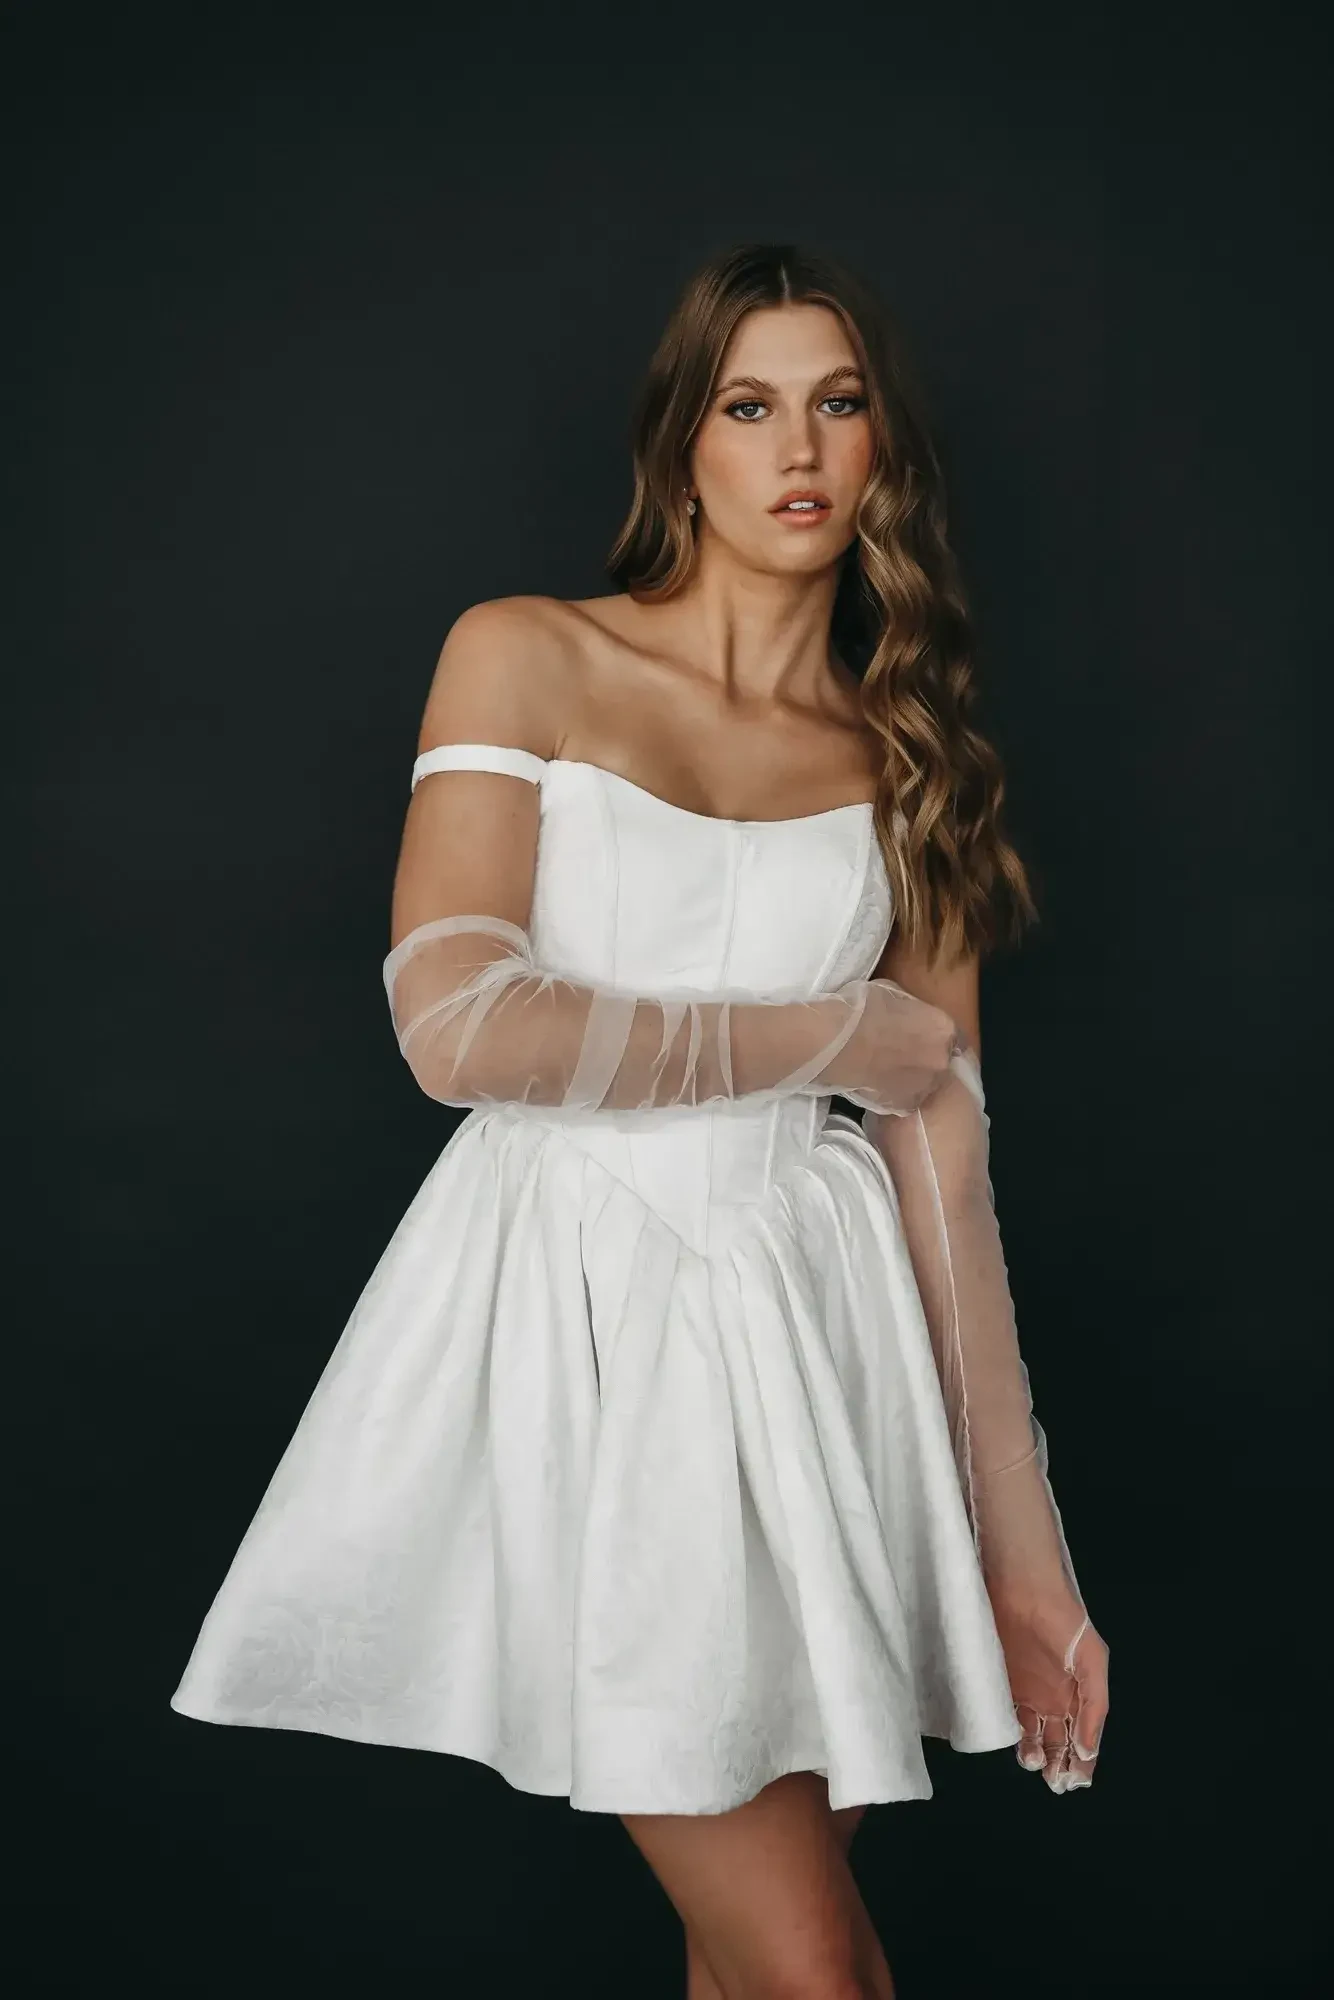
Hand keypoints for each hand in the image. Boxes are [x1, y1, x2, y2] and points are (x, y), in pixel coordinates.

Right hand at [828, 978, 959, 1115]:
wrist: (837, 1042)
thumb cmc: (862, 1010)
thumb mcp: (895, 995)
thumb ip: (911, 1012)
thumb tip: (909, 1019)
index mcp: (943, 1028)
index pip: (949, 1035)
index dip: (931, 1036)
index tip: (917, 1036)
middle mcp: (942, 1059)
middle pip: (940, 1060)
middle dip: (925, 1057)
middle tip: (900, 1053)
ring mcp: (925, 1085)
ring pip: (925, 1082)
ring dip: (912, 1078)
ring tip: (886, 1071)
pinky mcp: (906, 1105)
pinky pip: (906, 1099)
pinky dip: (896, 1094)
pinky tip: (878, 1084)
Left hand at [987, 1585, 1109, 1792]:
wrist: (1022, 1588)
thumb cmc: (1064, 1622)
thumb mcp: (1093, 1662)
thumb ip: (1094, 1708)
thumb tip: (1087, 1751)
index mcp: (1078, 1695)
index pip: (1082, 1739)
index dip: (1082, 1763)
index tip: (1077, 1782)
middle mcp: (1053, 1698)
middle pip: (1058, 1742)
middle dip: (1058, 1765)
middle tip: (1055, 1782)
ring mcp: (1026, 1691)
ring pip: (1032, 1735)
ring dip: (1035, 1754)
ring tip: (1035, 1761)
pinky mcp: (1001, 1683)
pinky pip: (1006, 1716)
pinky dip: (1010, 1734)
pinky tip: (1014, 1743)